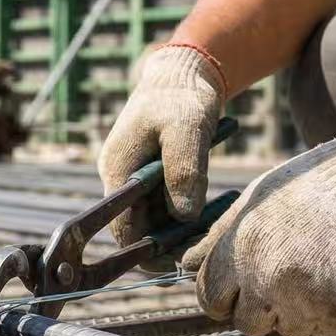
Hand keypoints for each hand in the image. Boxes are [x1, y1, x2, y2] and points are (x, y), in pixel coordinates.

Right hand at [97, 44, 225, 246]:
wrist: (184, 72)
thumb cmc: (182, 96)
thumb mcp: (186, 129)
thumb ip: (184, 171)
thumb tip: (185, 214)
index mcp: (118, 169)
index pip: (121, 227)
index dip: (145, 251)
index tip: (178, 263)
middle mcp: (121, 178)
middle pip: (139, 226)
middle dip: (169, 241)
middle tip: (205, 246)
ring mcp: (136, 177)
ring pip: (155, 217)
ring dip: (183, 226)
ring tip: (216, 227)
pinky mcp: (154, 175)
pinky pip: (167, 203)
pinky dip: (189, 210)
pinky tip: (217, 207)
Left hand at [183, 112, 335, 335]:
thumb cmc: (317, 184)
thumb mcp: (257, 200)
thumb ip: (219, 238)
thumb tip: (187, 266)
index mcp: (242, 248)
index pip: (210, 299)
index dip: (222, 296)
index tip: (238, 289)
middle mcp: (269, 278)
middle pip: (248, 323)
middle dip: (259, 308)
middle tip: (282, 281)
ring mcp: (308, 297)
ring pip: (290, 330)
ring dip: (299, 311)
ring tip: (317, 271)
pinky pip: (328, 329)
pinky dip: (333, 313)